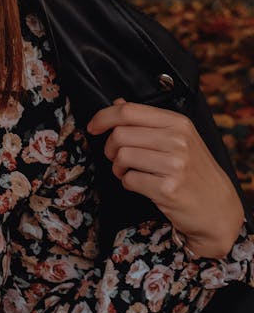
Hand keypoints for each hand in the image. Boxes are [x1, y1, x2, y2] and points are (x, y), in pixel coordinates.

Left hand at [88, 98, 244, 257]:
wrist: (219, 209)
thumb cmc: (194, 171)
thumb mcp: (178, 138)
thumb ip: (147, 120)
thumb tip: (117, 103)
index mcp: (177, 122)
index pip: (128, 111)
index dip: (103, 117)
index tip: (93, 127)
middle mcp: (177, 140)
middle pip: (120, 134)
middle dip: (110, 147)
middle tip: (116, 157)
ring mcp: (174, 165)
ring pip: (122, 156)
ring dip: (118, 167)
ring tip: (127, 171)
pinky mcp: (168, 188)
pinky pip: (129, 180)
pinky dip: (127, 182)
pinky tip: (139, 184)